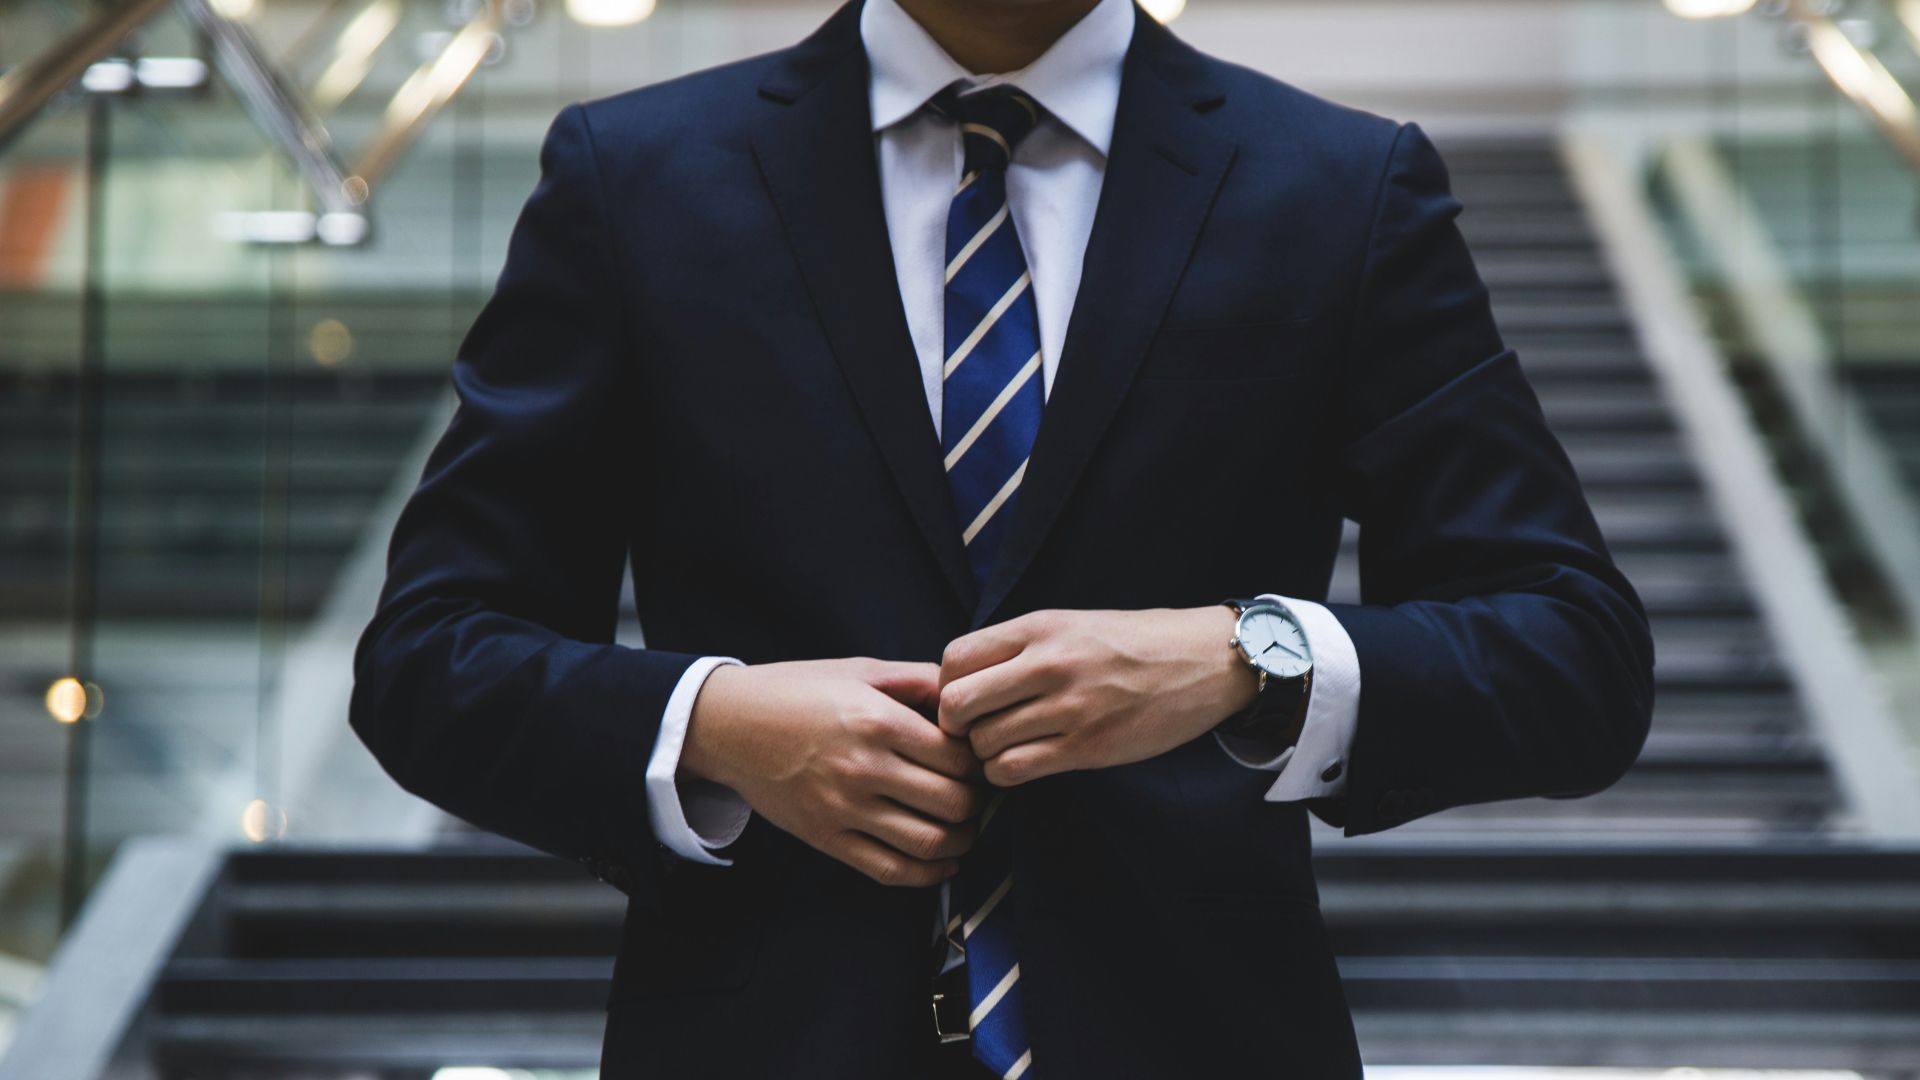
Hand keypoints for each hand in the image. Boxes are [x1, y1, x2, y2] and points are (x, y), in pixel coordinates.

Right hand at [681, 657, 988, 886]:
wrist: (730, 725)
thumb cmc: (798, 691)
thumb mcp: (861, 670)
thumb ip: (918, 680)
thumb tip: (967, 696)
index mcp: (878, 721)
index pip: (958, 757)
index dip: (980, 762)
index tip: (980, 760)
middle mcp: (864, 768)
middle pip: (953, 803)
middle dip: (977, 803)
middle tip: (979, 795)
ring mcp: (844, 809)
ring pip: (929, 843)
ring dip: (961, 841)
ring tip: (966, 828)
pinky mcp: (826, 838)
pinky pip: (890, 870)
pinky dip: (928, 875)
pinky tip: (943, 862)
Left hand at [937, 607, 1257, 786]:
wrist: (1204, 661)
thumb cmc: (1134, 643)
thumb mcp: (1072, 624)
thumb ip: (1020, 647)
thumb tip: (962, 679)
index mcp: (1040, 627)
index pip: (954, 658)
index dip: (946, 685)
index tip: (965, 698)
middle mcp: (1048, 664)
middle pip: (957, 704)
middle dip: (956, 725)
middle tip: (975, 730)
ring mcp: (1068, 708)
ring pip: (983, 744)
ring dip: (984, 753)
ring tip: (1006, 747)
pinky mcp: (1087, 747)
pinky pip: (1014, 769)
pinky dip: (1006, 773)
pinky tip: (1023, 763)